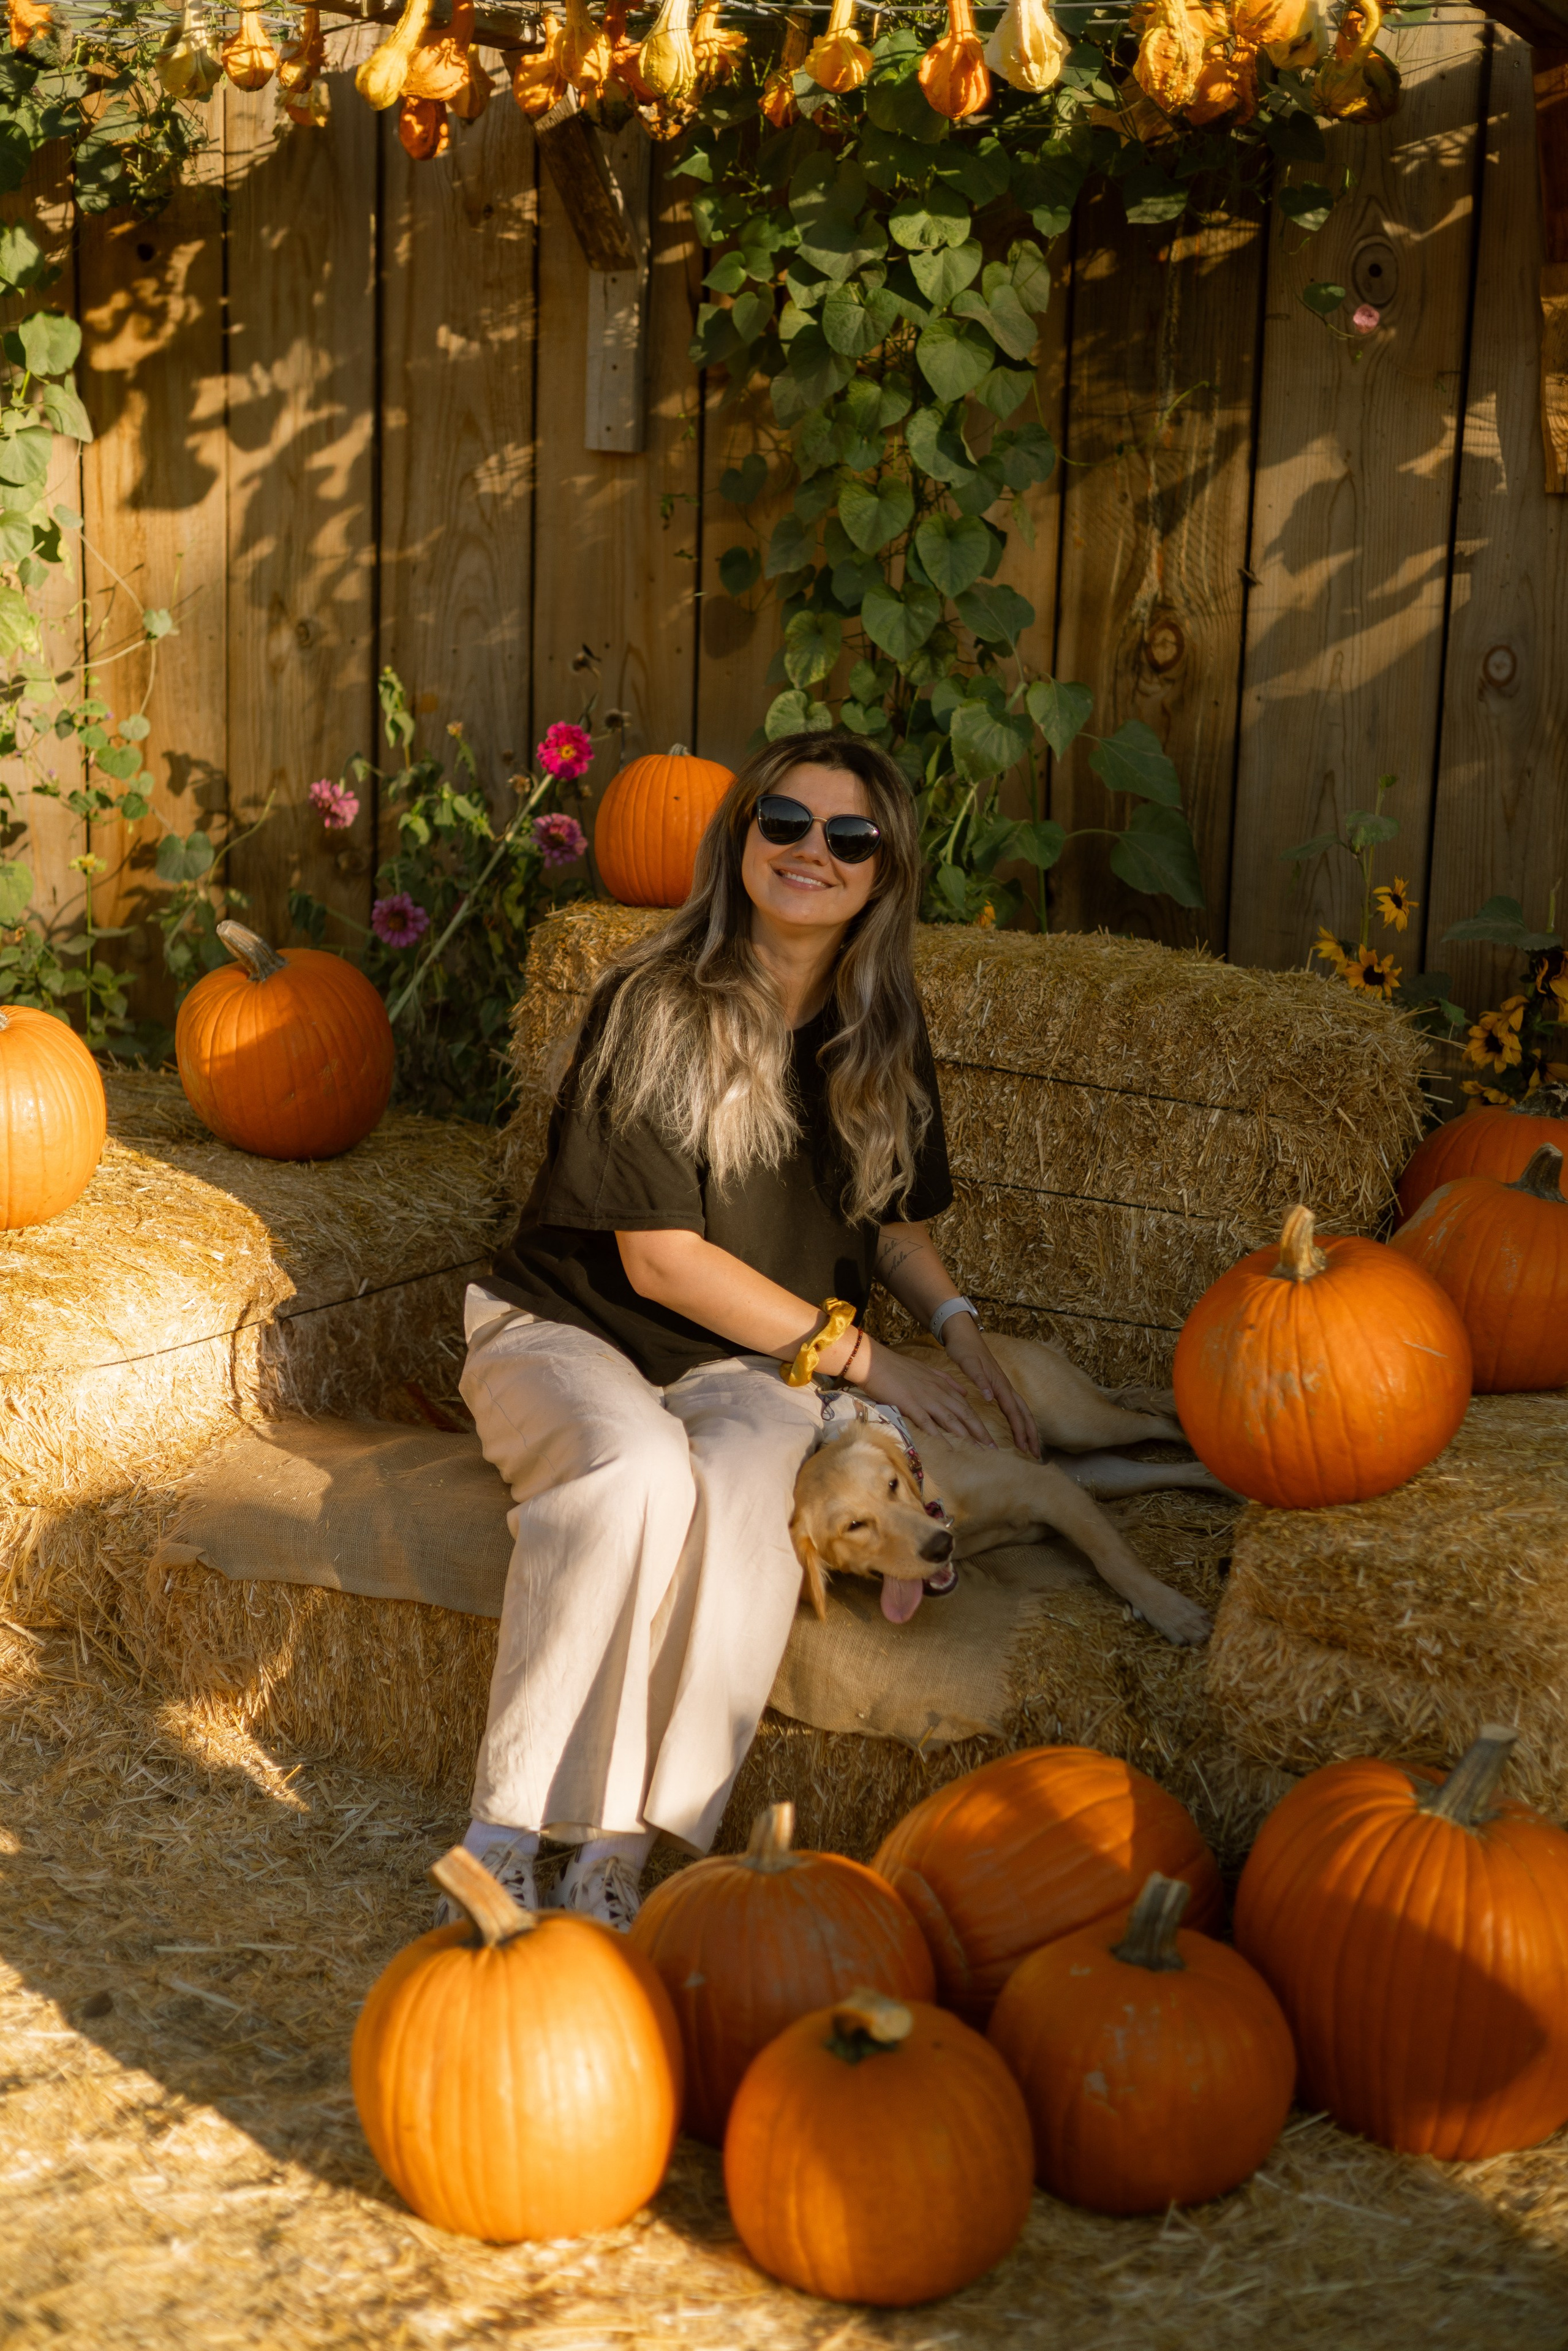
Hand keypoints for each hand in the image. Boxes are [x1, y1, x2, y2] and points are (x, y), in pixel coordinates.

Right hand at [851, 1336, 997, 1447]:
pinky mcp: (910, 1404)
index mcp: (942, 1385)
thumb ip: (947, 1380)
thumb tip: (963, 1391)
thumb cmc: (898, 1367)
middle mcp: (937, 1393)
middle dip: (980, 1432)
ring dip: (966, 1436)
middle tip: (993, 1448)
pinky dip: (939, 1435)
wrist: (875, 1361)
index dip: (979, 1423)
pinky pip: (927, 1422)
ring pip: (950, 1419)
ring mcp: (925, 1399)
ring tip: (978, 1451)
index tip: (989, 1438)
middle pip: (964, 1415)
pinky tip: (948, 1446)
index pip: (966, 1407)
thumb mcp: (927, 1369)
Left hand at [938, 1319, 1040, 1458]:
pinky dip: (1019, 1420)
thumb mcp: (968, 1363)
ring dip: (1027, 1429)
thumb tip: (990, 1397)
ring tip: (1030, 1447)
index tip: (1023, 1447)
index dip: (1020, 1430)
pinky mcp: (998, 1387)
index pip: (1014, 1412)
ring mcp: (1003, 1386)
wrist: (963, 1335)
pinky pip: (1013, 1407)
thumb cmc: (964, 1349)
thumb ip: (979, 1379)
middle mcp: (1005, 1386)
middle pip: (1024, 1414)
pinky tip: (1018, 1430)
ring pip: (1021, 1411)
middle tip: (1035, 1455)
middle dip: (1031, 1434)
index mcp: (999, 1384)